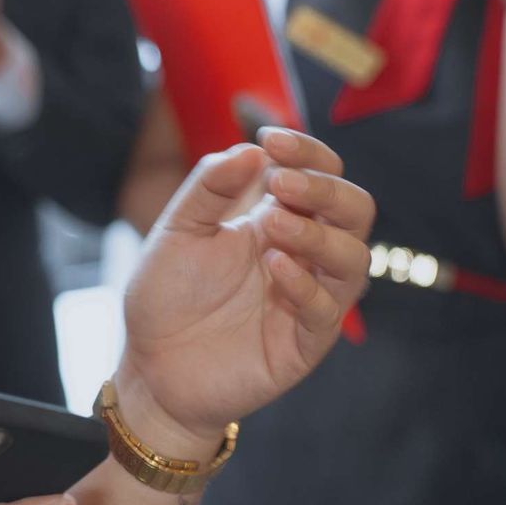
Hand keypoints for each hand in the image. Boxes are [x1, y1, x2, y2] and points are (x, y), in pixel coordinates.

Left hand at [113, 129, 374, 458]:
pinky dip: (306, 283)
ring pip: (354, 258)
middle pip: (354, 209)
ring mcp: (309, 297)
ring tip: (273, 224)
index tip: (271, 138)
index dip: (307, 152)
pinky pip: (326, 310)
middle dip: (325, 188)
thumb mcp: (178, 229)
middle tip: (280, 182)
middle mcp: (303, 254)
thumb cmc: (168, 295)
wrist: (151, 366)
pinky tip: (274, 265)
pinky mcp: (305, 342)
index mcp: (277, 218)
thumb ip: (210, 187)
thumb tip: (250, 147)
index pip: (320, 173)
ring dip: (318, 234)